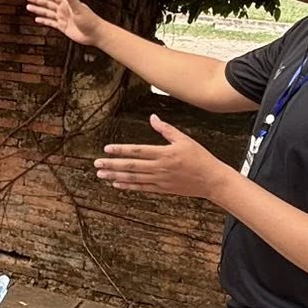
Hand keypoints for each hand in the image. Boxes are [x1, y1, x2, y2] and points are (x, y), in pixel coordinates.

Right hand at [27, 0, 107, 45]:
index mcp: (67, 4)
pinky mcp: (63, 27)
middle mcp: (64, 10)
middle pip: (48, 4)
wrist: (95, 34)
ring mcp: (63, 18)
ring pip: (48, 13)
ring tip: (29, 7)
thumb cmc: (90, 20)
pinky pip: (51, 23)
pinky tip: (37, 19)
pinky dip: (44, 21)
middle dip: (38, 0)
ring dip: (39, 10)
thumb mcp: (80, 9)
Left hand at [95, 114, 234, 200]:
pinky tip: (117, 184)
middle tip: (96, 164)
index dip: (121, 150)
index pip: (138, 151)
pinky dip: (128, 186)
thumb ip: (166, 129)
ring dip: (116, 176)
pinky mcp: (162, 189)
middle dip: (112, 165)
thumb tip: (152, 118)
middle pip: (131, 166)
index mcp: (164, 154)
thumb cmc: (199, 157)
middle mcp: (160, 168)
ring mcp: (160, 180)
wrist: (212, 180)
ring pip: (134, 178)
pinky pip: (142, 188)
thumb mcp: (184, 139)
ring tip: (101, 175)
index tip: (107, 149)